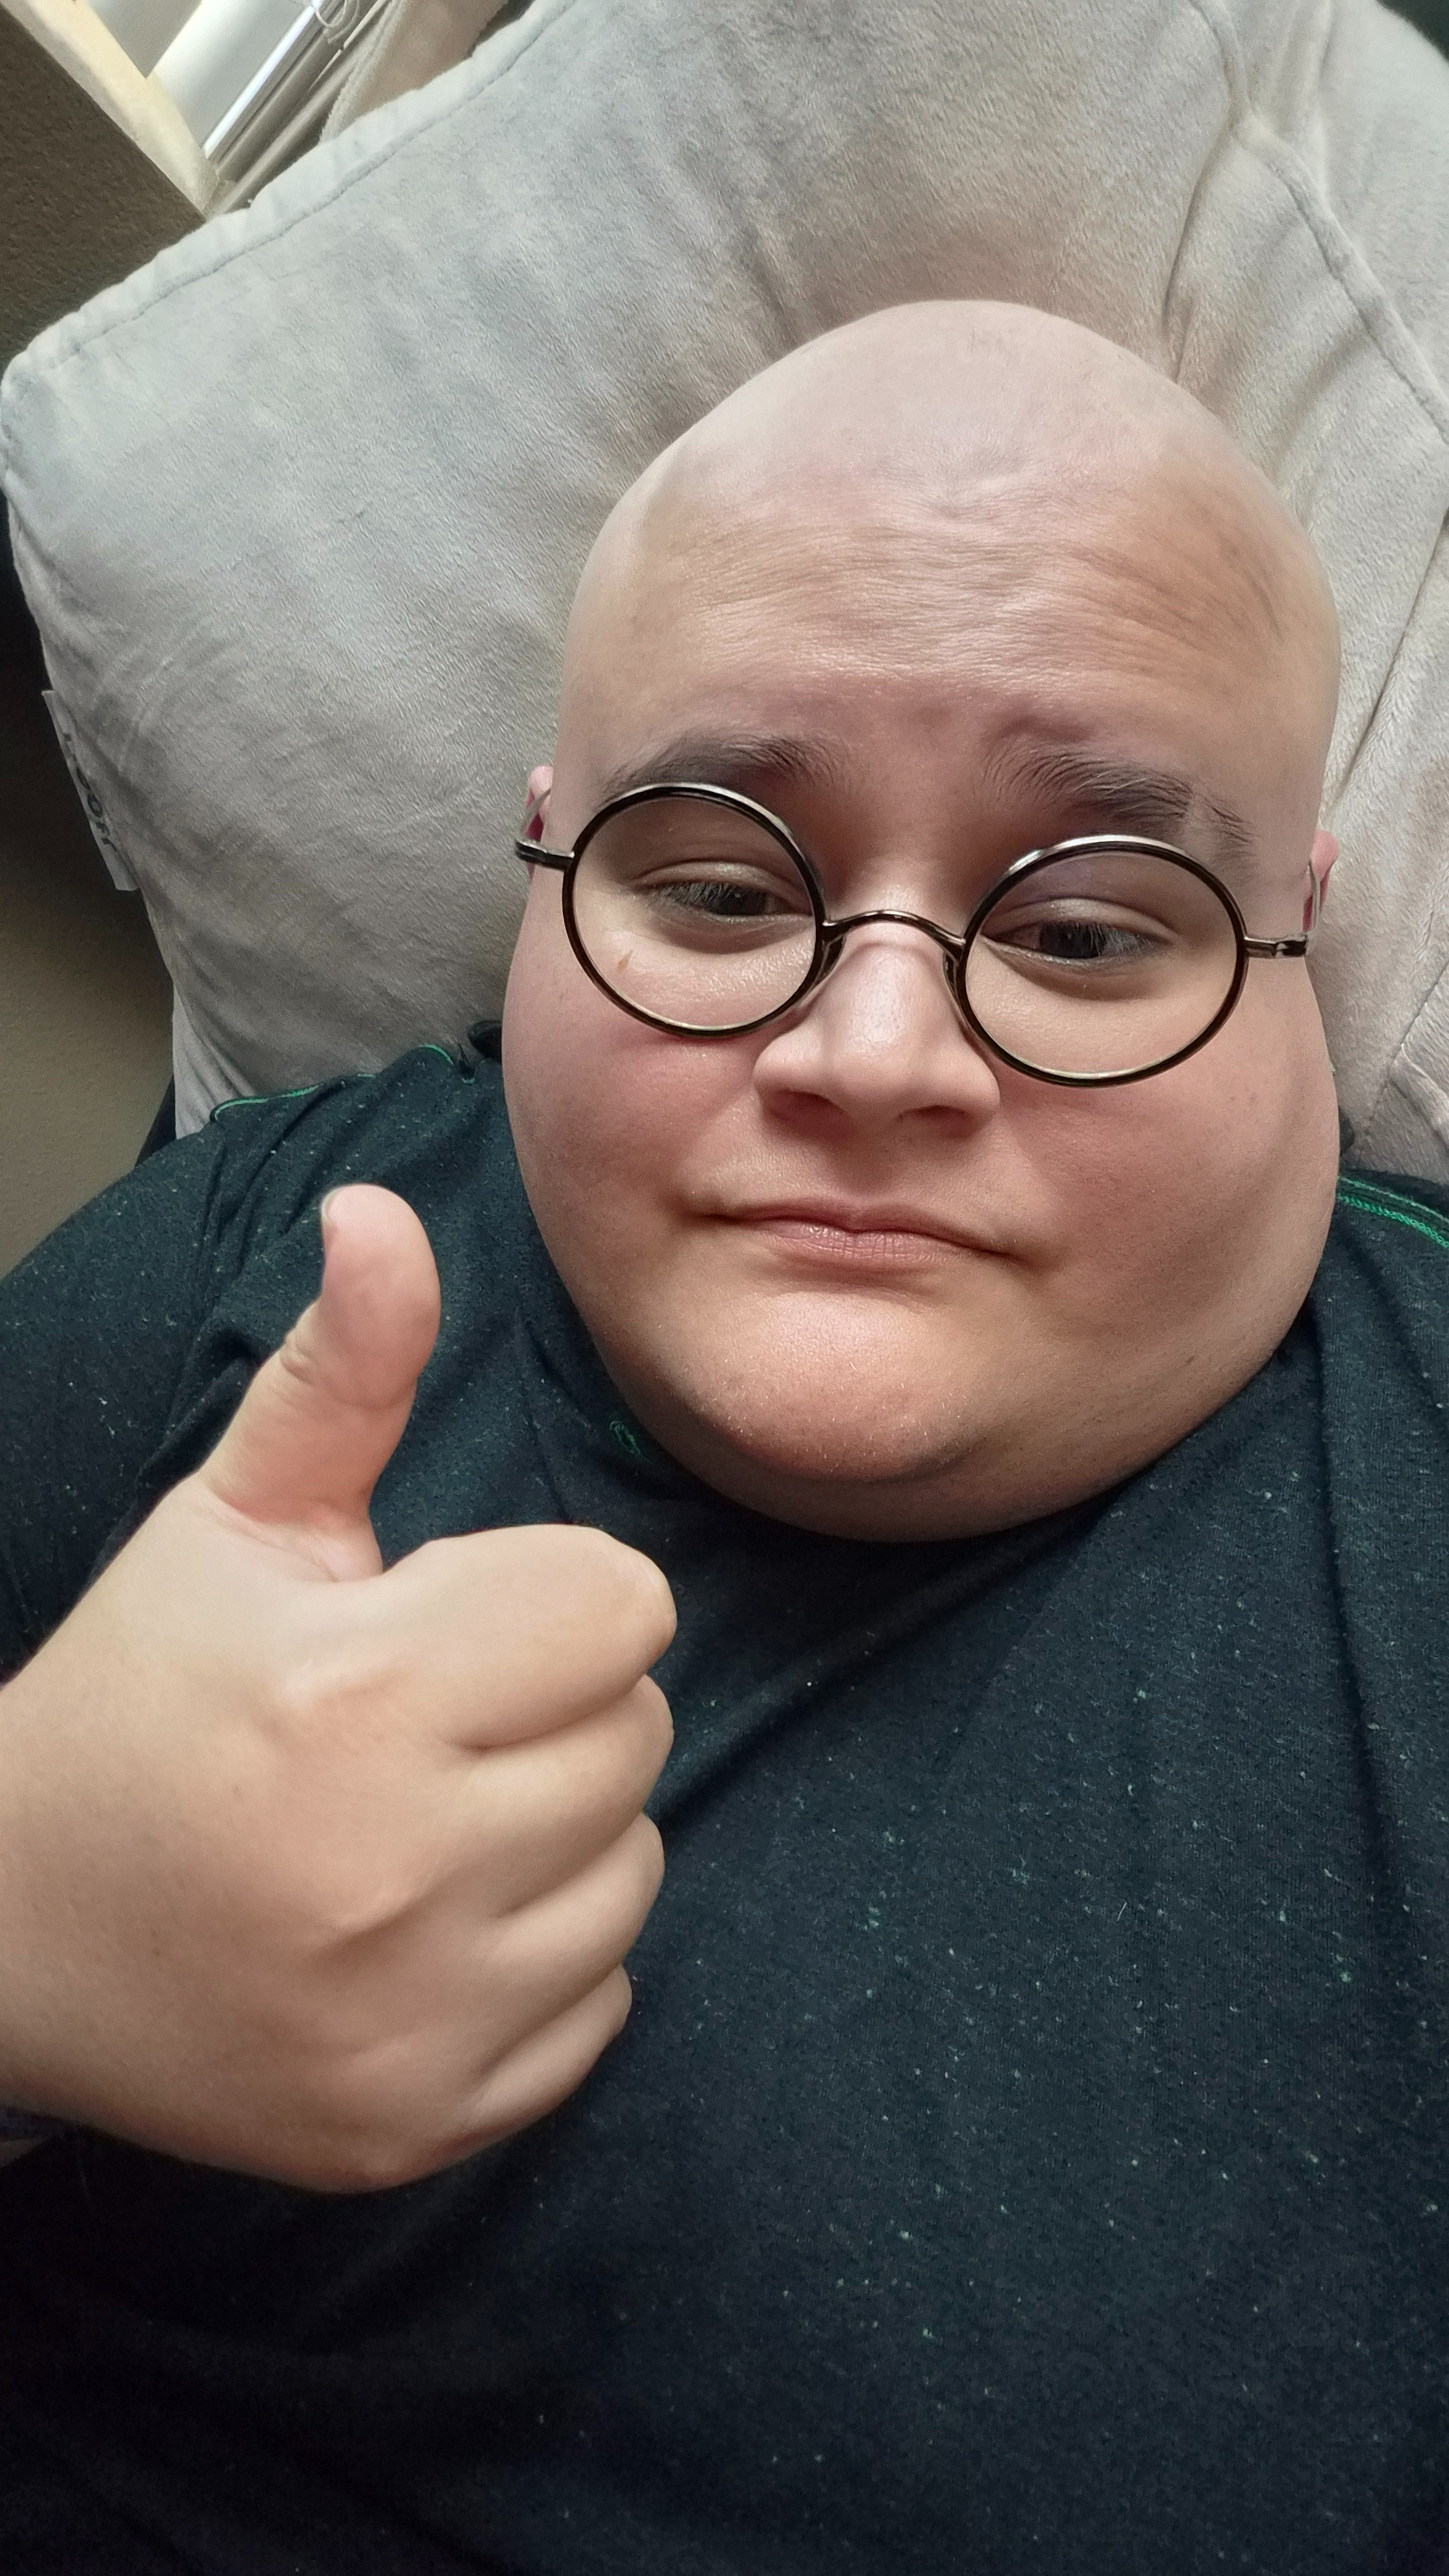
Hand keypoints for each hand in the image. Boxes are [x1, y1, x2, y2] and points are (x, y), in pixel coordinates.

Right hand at [0, 1186, 673, 2188]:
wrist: (15, 1934)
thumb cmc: (144, 1697)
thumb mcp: (231, 1522)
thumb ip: (340, 1371)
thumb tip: (381, 1211)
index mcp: (359, 1690)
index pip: (622, 1607)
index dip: (541, 1596)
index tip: (445, 1623)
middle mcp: (397, 1866)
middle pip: (639, 1733)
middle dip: (548, 1708)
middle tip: (421, 1727)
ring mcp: (415, 2017)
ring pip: (636, 1868)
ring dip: (557, 1834)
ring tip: (421, 1822)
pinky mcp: (425, 2121)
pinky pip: (602, 2003)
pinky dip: (538, 1965)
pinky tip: (421, 1932)